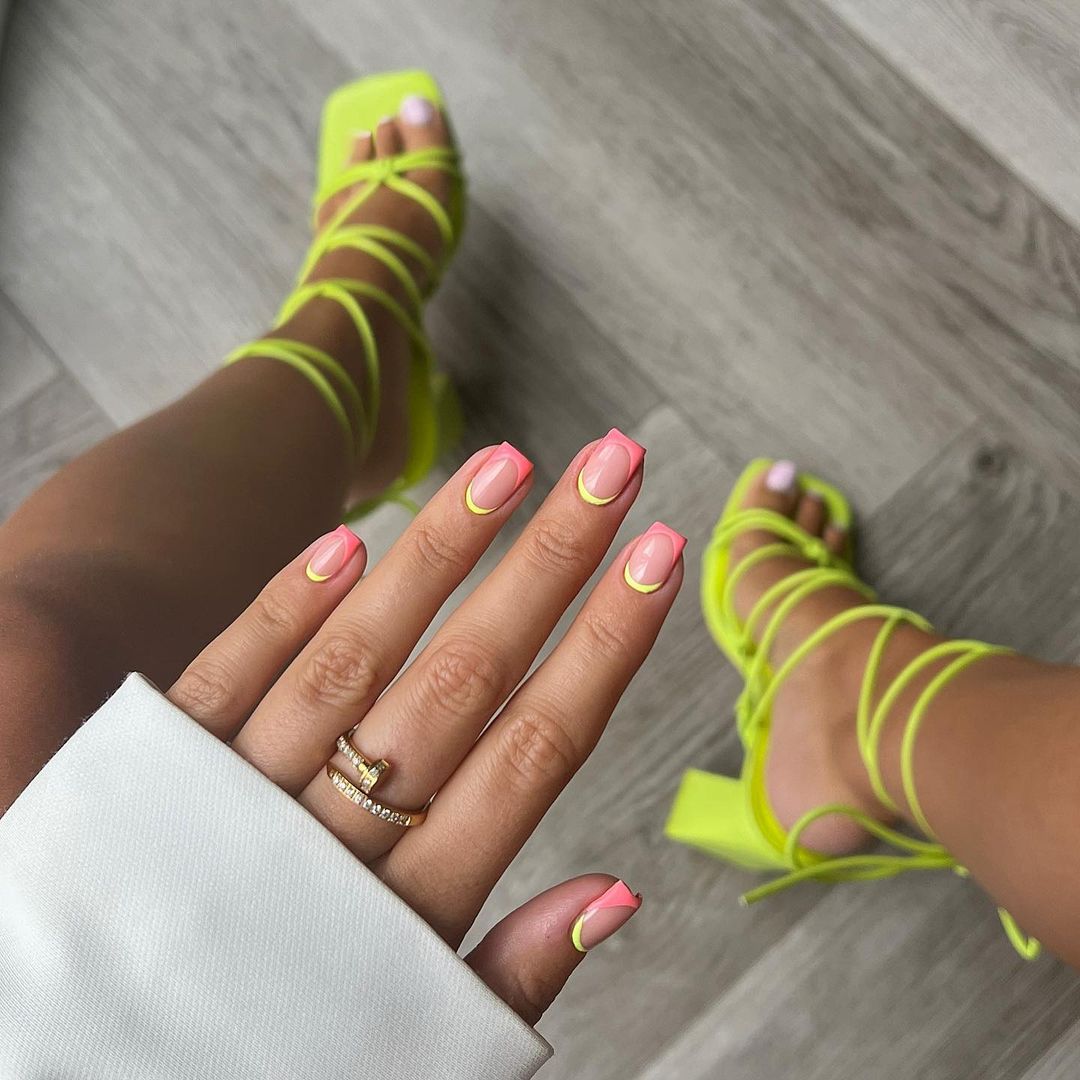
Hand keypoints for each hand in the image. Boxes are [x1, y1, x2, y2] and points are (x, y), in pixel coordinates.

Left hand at [167, 435, 681, 1022]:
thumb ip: (514, 973)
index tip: (660, 554)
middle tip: (613, 466)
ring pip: (356, 659)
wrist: (107, 1067)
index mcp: (410, 917)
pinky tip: (351, 540)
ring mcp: (238, 800)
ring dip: (437, 554)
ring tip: (509, 464)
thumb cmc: (290, 1047)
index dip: (606, 645)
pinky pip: (226, 679)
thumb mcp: (415, 1042)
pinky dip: (287, 607)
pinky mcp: (156, 775)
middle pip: (463, 681)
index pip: (538, 752)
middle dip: (550, 565)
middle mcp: (331, 846)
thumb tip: (623, 892)